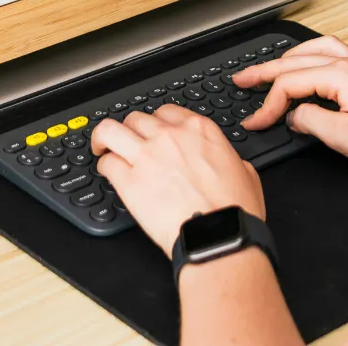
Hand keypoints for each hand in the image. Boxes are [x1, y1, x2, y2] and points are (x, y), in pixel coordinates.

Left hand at [91, 105, 264, 253]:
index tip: (154, 132)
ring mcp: (147, 156)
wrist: (219, 235)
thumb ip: (227, 157)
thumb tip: (227, 162)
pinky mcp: (130, 182)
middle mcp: (170, 136)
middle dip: (132, 130)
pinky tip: (108, 173)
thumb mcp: (244, 170)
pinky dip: (104, 166)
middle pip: (136, 118)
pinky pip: (106, 163)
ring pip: (111, 130)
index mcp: (199, 130)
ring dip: (105, 138)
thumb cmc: (234, 209)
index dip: (157, 122)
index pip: (167, 111)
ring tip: (103, 147)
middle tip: (130, 142)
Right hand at [234, 36, 347, 176]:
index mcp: (341, 75)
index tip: (255, 121)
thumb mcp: (344, 139)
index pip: (290, 83)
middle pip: (296, 60)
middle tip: (241, 79)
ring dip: (286, 57)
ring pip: (312, 49)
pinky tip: (304, 63)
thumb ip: (310, 121)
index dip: (268, 104)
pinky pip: (330, 51)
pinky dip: (309, 55)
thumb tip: (292, 114)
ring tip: (267, 68)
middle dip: (264, 71)